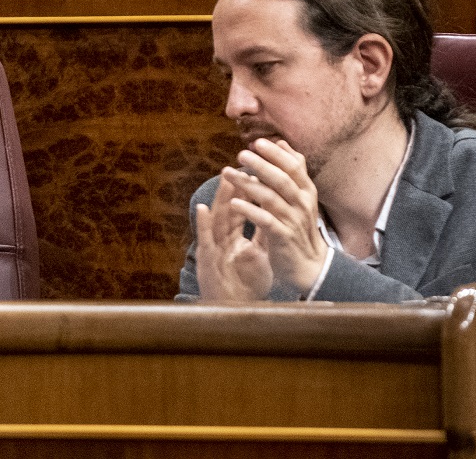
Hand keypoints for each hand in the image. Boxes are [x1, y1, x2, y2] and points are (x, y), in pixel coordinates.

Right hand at [195, 175, 272, 300]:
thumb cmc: (245, 285)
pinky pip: (205, 240)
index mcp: (233, 238)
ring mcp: (212, 250)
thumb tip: (273, 212)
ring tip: (223, 178)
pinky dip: (203, 225)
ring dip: (218, 198)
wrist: (236, 312)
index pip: (240, 209)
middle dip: (234, 187)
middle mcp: (221, 240)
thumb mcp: (258, 255)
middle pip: (228, 209)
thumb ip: (262, 235)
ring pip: (215, 220)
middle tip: (241, 164)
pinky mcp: (206, 262)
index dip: (248, 191)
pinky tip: (202, 209)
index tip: (257, 170)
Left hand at [221, 139, 327, 293]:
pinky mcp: (283, 237)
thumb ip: (293, 171)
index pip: (294, 166)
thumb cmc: (300, 227)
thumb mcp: (302, 196)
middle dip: (261, 165)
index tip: (257, 142)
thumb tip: (283, 143)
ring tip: (228, 173)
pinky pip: (265, 221)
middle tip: (241, 154)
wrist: (310, 265)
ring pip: (270, 198)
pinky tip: (234, 203)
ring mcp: (293, 220)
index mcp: (306, 191)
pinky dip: (250, 211)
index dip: (276, 154)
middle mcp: (302, 203)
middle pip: (281, 179)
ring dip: (248, 184)